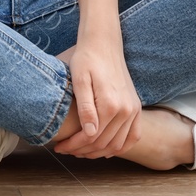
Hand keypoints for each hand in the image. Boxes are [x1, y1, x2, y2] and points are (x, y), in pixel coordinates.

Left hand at [54, 37, 142, 158]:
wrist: (104, 44)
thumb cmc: (86, 58)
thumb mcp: (79, 79)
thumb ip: (85, 107)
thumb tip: (89, 133)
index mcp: (110, 105)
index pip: (91, 136)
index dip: (73, 145)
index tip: (59, 146)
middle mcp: (126, 110)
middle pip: (104, 143)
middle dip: (83, 150)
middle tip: (66, 150)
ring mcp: (134, 110)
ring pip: (118, 143)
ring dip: (100, 152)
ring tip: (81, 151)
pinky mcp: (136, 107)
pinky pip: (134, 135)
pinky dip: (121, 147)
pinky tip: (106, 150)